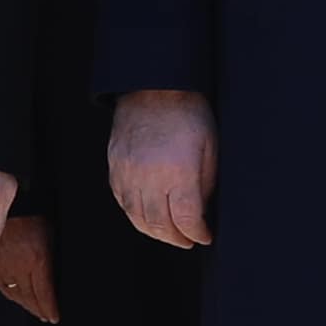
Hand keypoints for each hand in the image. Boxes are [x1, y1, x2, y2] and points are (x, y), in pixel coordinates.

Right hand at [0, 212, 58, 325]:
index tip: (54, 316)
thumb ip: (53, 262)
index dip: (50, 308)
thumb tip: (57, 282)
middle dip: (40, 310)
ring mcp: (4, 267)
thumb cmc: (34, 218)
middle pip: (30, 297)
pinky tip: (19, 299)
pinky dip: (12, 296)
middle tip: (46, 316)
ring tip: (35, 311)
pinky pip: (3, 287)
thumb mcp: (51, 239)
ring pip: (16, 295)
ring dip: (27, 306)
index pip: (44, 293)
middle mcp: (19, 266)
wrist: (11, 207)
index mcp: (37, 259)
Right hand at [109, 87, 215, 248]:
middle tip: (188, 240)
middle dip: (176, 238)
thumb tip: (200, 212)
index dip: (197, 234)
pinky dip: (135, 214)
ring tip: (169, 233)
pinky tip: (147, 215)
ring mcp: (128, 171)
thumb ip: (205, 184)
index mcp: (179, 171)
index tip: (204, 236)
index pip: (186, 220)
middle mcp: (150, 175)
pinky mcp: (115, 165)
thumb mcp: (210, 147)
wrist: (155, 85)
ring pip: (137, 217)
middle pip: (159, 224)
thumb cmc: (188, 113)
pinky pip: (122, 200)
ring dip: (154, 231)